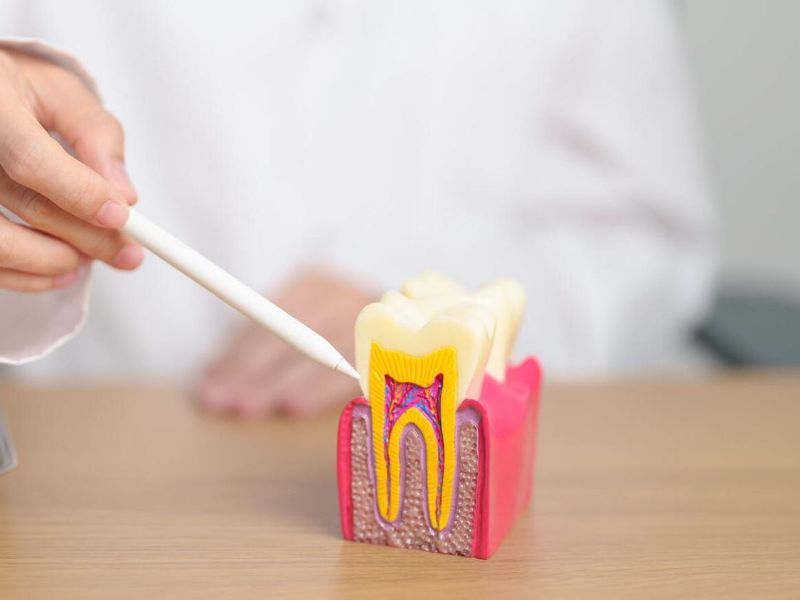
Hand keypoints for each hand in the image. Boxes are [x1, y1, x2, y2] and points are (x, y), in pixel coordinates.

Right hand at [0, 48, 141, 291]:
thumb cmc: (14, 90)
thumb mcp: (60, 93)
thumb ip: (96, 135)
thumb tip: (125, 196)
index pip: (31, 158)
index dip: (80, 194)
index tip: (122, 218)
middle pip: (27, 205)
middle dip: (89, 237)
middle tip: (129, 253)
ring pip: (2, 244)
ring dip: (57, 260)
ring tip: (92, 257)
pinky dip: (29, 275)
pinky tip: (62, 269)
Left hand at [197, 268, 374, 417]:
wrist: (414, 328)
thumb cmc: (342, 339)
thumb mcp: (304, 329)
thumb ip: (264, 348)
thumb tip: (211, 380)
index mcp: (314, 284)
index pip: (268, 319)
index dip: (235, 354)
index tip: (208, 386)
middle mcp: (341, 295)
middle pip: (288, 333)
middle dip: (251, 371)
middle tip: (223, 404)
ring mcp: (368, 317)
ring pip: (315, 350)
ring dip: (279, 383)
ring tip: (249, 408)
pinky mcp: (389, 343)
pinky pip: (348, 368)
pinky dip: (319, 389)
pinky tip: (295, 407)